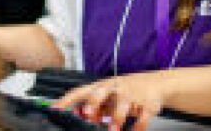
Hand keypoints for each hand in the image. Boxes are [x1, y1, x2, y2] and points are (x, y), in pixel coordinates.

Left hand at [53, 72, 167, 130]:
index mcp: (102, 86)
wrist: (155, 83)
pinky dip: (137, 127)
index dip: (67, 100)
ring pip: (122, 105)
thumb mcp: (108, 96)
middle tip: (88, 115)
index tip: (55, 109)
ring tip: (112, 130)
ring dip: (116, 119)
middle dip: (93, 103)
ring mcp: (131, 95)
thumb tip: (76, 117)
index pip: (80, 91)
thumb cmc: (126, 90)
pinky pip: (142, 117)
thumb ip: (94, 107)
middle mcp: (115, 88)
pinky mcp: (147, 104)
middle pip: (100, 92)